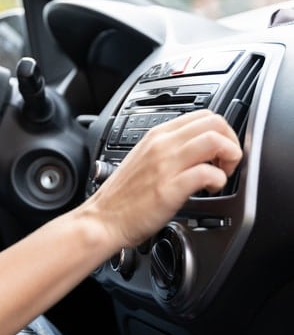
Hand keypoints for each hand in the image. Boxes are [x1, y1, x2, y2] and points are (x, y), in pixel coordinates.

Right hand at [88, 109, 241, 247]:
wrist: (103, 219)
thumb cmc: (123, 196)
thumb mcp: (144, 159)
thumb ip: (169, 150)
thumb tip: (197, 149)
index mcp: (157, 135)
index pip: (203, 115)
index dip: (221, 131)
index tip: (219, 151)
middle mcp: (161, 144)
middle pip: (214, 123)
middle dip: (231, 141)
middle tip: (225, 162)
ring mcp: (165, 165)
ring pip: (215, 140)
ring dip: (229, 157)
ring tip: (221, 174)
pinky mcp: (169, 188)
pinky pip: (208, 173)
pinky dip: (219, 181)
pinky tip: (210, 190)